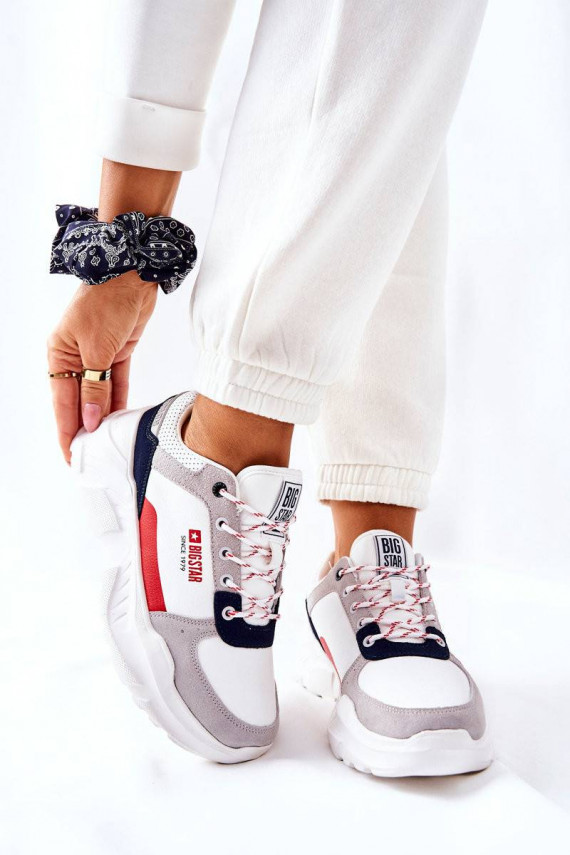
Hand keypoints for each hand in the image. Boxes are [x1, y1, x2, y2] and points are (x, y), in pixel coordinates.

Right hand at [47, 271, 157, 462]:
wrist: (132, 273)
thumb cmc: (107, 302)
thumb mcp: (98, 349)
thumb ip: (95, 387)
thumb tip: (89, 420)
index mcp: (59, 355)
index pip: (62, 403)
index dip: (67, 431)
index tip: (72, 456)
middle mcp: (75, 358)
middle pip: (79, 402)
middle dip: (84, 429)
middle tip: (92, 458)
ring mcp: (96, 355)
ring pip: (98, 395)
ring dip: (103, 417)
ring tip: (107, 445)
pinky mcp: (117, 352)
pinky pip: (116, 383)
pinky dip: (118, 401)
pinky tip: (120, 420)